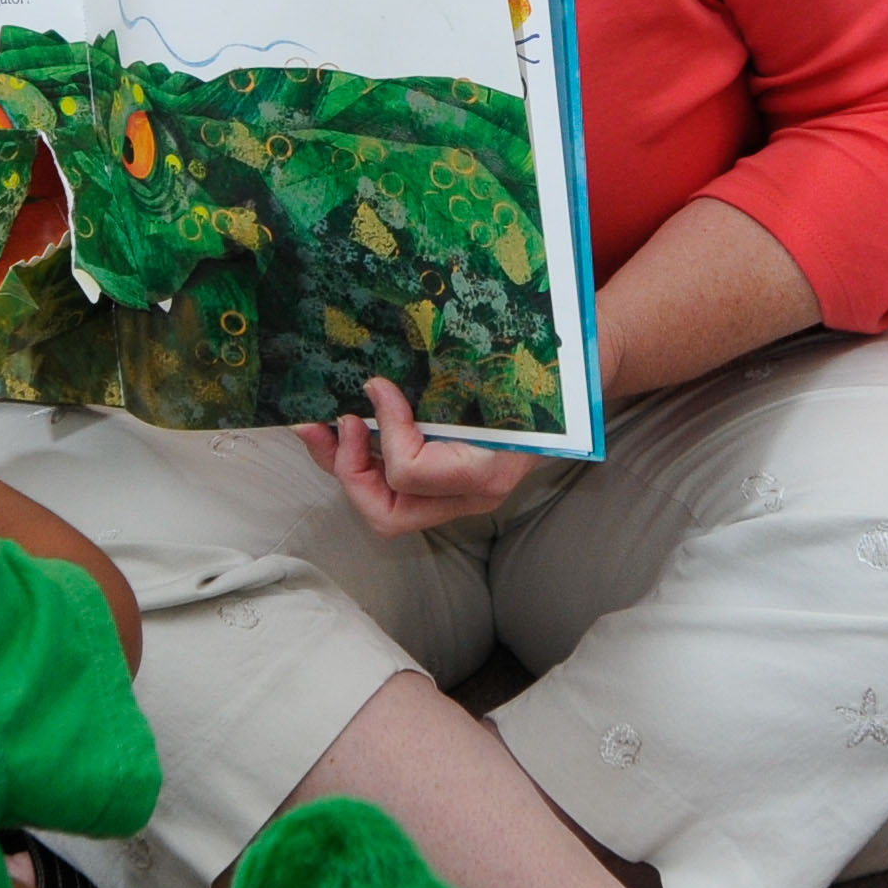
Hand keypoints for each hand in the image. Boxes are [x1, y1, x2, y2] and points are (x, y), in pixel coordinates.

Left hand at [295, 377, 536, 537]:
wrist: (569, 400)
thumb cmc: (539, 382)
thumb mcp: (503, 373)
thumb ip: (453, 374)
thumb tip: (381, 380)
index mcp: (487, 471)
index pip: (411, 473)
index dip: (385, 430)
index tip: (378, 386)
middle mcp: (467, 497)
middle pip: (386, 513)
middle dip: (346, 468)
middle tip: (330, 422)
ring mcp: (453, 498)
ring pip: (381, 508)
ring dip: (342, 466)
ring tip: (318, 427)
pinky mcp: (442, 487)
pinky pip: (390, 489)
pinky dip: (361, 460)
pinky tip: (346, 427)